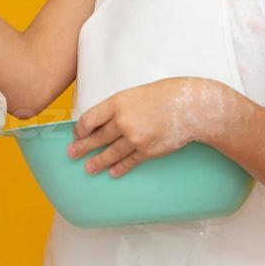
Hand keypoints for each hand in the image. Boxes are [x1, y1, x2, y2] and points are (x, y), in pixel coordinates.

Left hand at [66, 77, 214, 175]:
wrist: (193, 107)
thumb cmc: (166, 95)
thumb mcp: (136, 93)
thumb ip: (119, 107)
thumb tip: (104, 121)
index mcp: (118, 102)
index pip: (89, 119)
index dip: (80, 129)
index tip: (77, 134)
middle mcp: (123, 121)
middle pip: (96, 137)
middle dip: (82, 147)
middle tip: (71, 154)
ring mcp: (135, 138)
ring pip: (110, 153)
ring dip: (97, 162)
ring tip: (88, 168)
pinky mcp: (148, 151)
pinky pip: (129, 162)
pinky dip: (120, 168)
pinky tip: (112, 172)